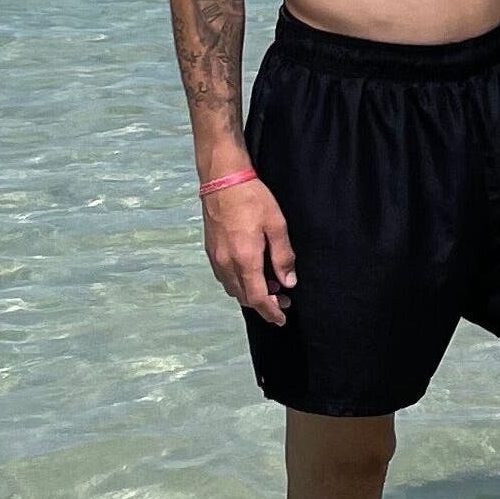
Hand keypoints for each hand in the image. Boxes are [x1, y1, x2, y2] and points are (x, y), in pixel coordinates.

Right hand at [202, 178, 295, 325]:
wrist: (222, 180)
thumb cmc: (252, 198)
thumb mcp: (276, 225)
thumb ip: (283, 256)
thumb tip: (288, 283)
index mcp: (245, 259)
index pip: (258, 298)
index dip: (271, 312)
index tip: (282, 318)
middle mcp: (226, 264)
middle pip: (244, 297)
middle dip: (264, 304)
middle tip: (283, 300)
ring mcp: (215, 258)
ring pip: (233, 289)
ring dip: (251, 294)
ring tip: (270, 285)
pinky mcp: (210, 251)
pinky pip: (225, 277)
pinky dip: (239, 283)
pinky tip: (251, 273)